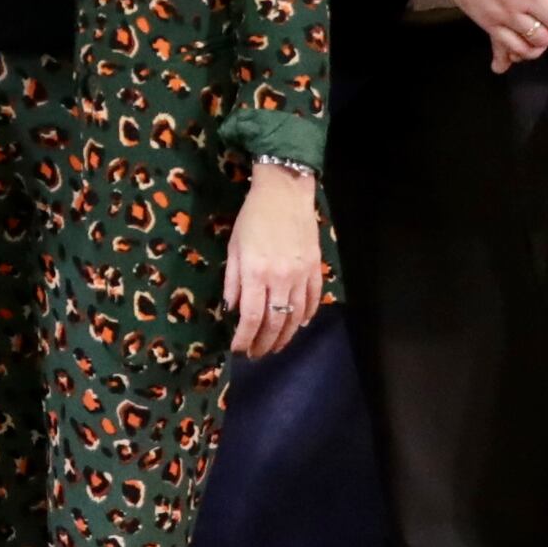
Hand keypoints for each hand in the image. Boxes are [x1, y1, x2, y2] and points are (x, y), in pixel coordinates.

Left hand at [223, 164, 326, 359]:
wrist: (285, 192)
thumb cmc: (253, 217)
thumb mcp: (234, 247)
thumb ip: (232, 280)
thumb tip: (232, 309)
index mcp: (255, 273)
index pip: (250, 317)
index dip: (244, 339)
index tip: (238, 350)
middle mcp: (280, 279)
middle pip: (274, 323)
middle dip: (263, 343)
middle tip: (256, 354)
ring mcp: (301, 275)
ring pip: (296, 317)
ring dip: (285, 337)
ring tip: (275, 346)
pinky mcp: (316, 269)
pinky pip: (313, 300)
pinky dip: (306, 317)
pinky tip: (299, 325)